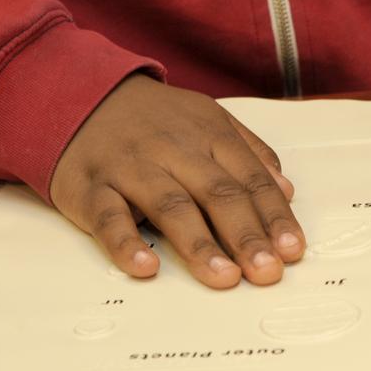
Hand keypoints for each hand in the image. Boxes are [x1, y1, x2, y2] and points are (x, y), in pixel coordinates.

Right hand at [49, 75, 305, 288]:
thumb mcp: (208, 121)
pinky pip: (108, 216)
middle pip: (218, 194)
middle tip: (267, 271)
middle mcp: (173, 150)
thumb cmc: (153, 120)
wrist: (77, 93)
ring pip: (170, 206)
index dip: (275, 217)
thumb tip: (286, 190)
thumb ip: (249, 153)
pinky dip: (125, 243)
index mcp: (209, 134)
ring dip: (199, 244)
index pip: (251, 179)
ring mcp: (131, 167)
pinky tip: (146, 267)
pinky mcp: (90, 187)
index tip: (293, 250)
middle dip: (247, 235)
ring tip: (225, 277)